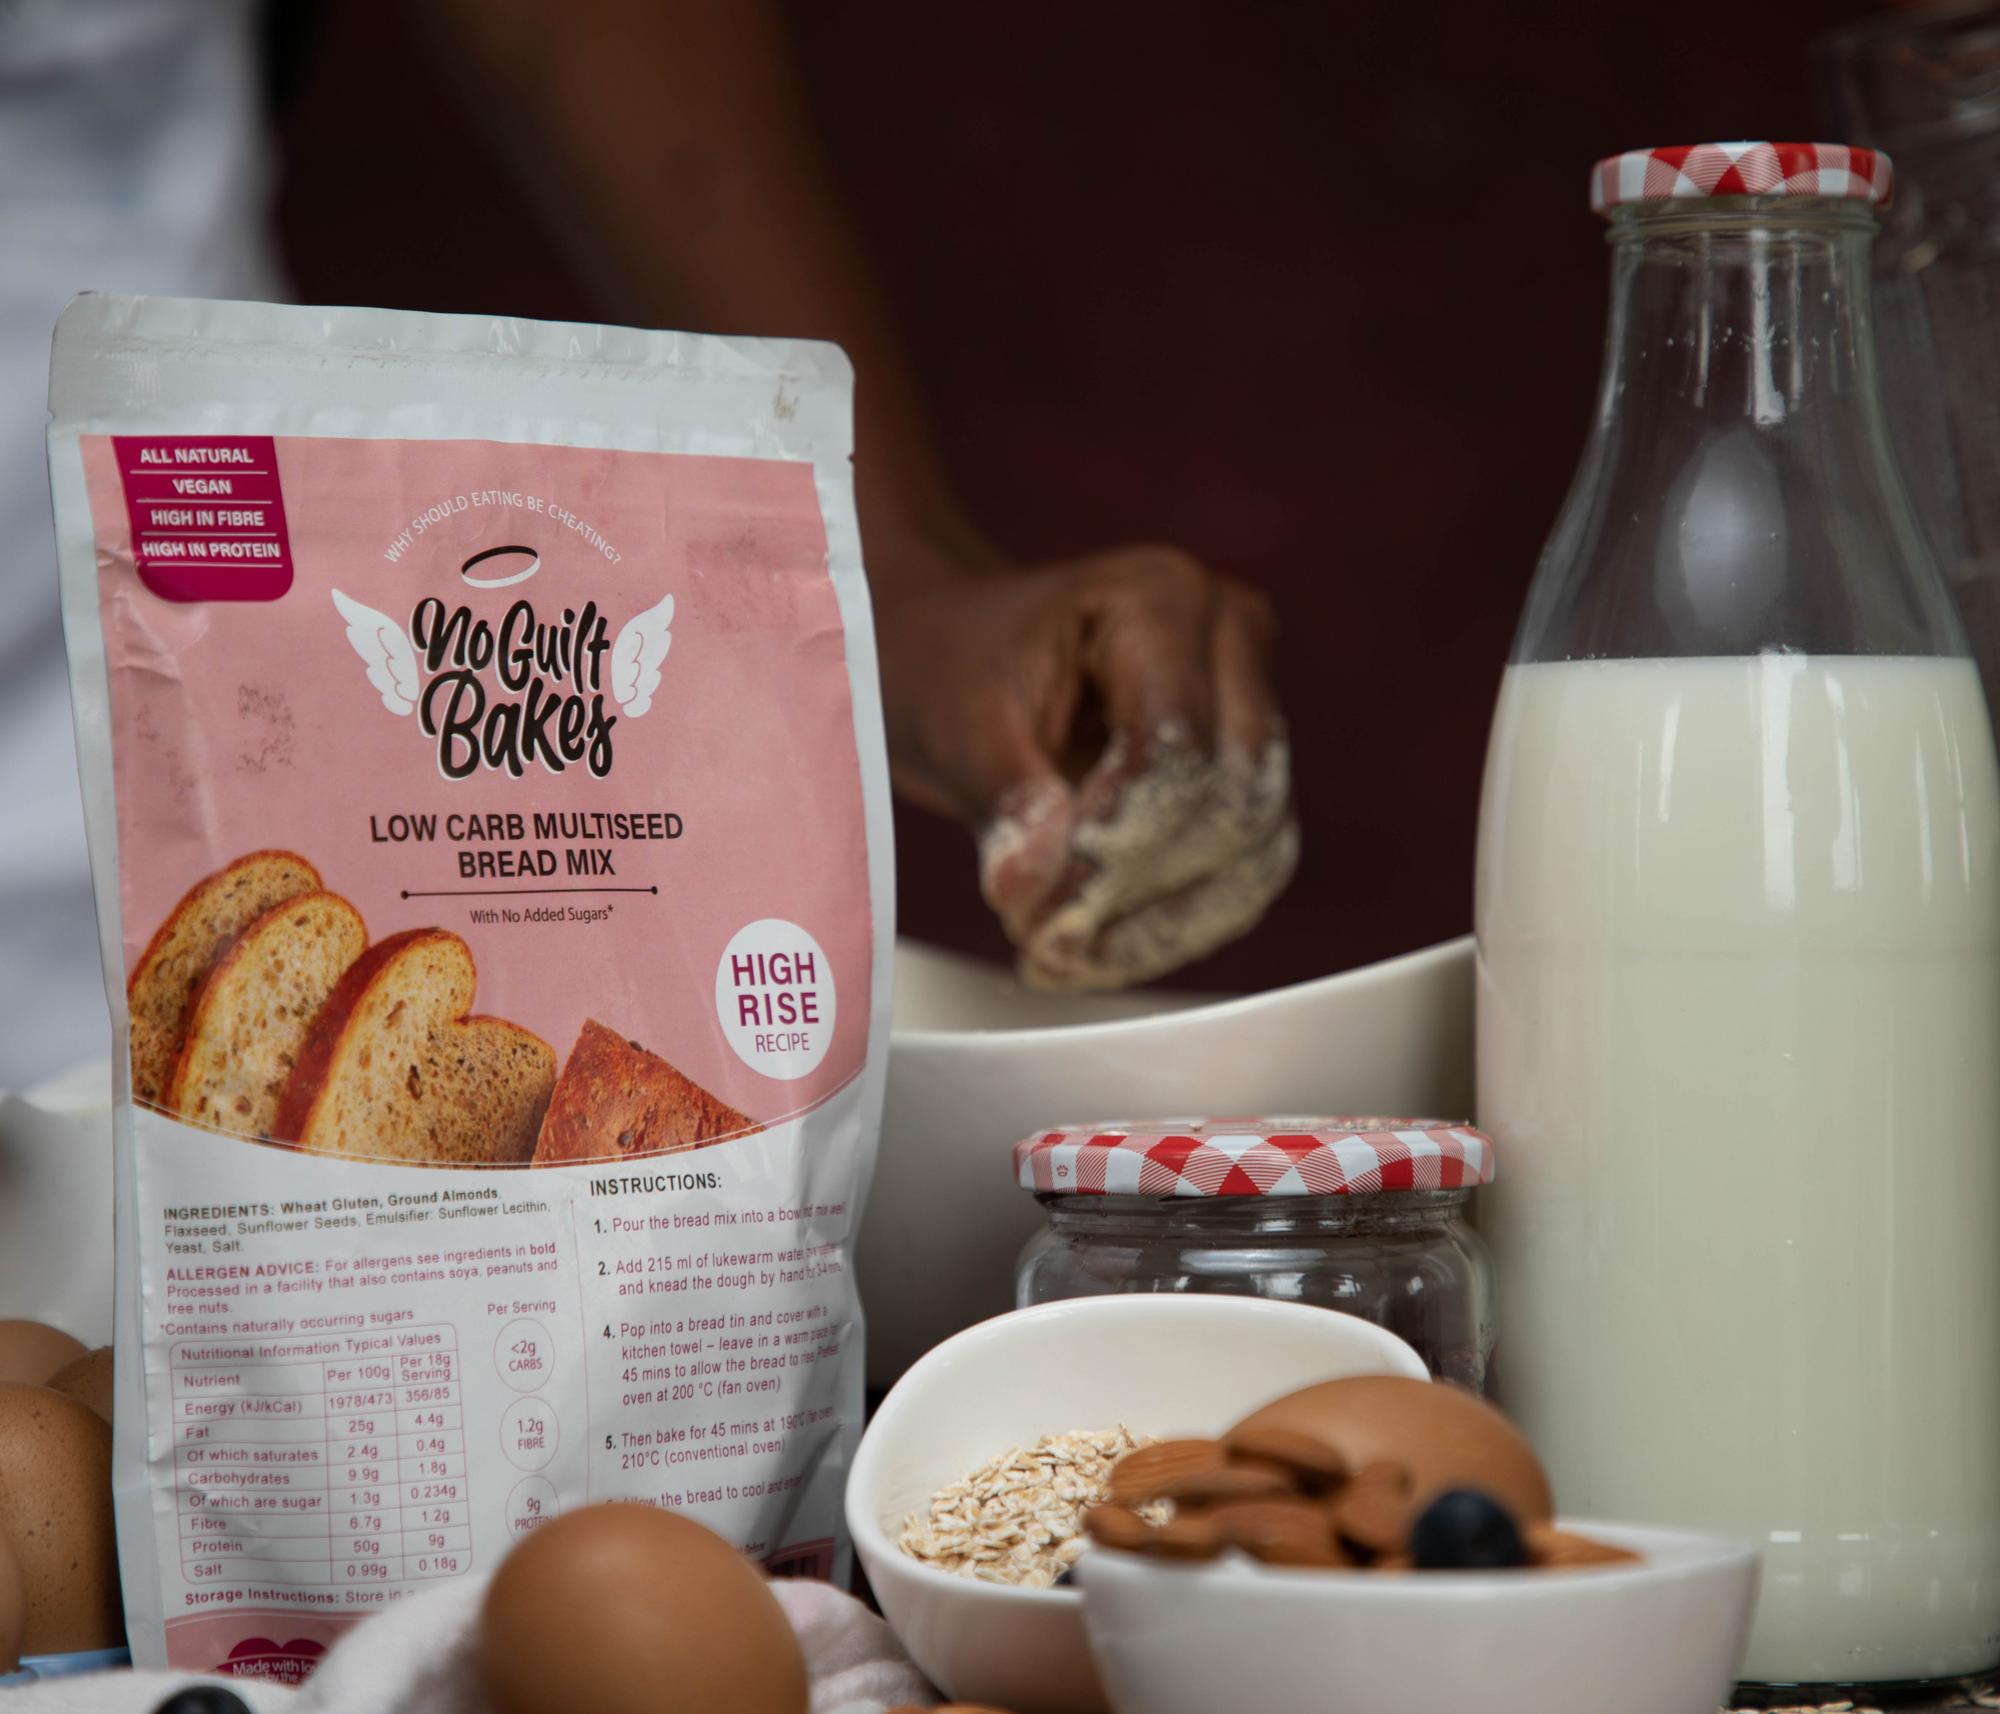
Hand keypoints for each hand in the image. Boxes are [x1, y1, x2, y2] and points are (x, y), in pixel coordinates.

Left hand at [874, 543, 1296, 988]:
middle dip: (1136, 893)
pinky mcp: (1249, 773)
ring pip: (1253, 851)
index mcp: (1160, 599)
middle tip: (1044, 942)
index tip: (1036, 910)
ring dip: (1162, 926)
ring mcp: (1252, 705)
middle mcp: (1229, 641)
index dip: (1113, 846)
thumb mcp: (957, 721)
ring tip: (1066, 957)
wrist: (959, 655)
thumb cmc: (955, 665)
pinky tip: (1097, 951)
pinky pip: (1243, 872)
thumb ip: (1003, 799)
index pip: (1176, 749)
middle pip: (1231, 805)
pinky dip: (1173, 926)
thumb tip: (1027, 885)